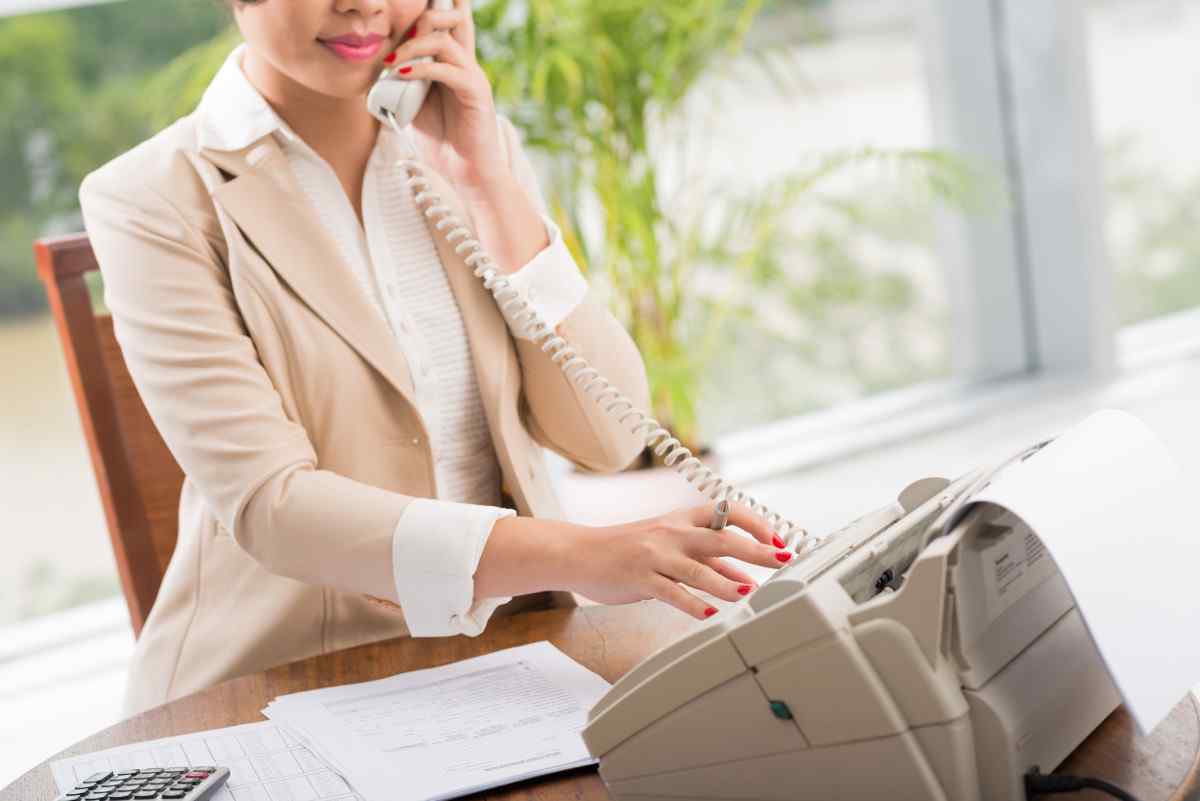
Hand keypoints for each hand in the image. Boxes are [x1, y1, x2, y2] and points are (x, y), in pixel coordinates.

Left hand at [384, 0, 508, 188]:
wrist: (468, 172)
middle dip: (424, 14)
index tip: (407, 4)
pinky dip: (422, 68)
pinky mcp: (476, 91)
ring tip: (392, 61)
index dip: (435, 6)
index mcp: (453, 63)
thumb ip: (400, 85)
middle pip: (453, 17)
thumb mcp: (413, 107)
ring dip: (413, 44)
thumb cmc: (443, 141)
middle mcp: (466, 63)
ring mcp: (472, 75)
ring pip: (446, 39)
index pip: (447, 22)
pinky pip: (448, 69)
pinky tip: (403, 74)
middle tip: (397, 35)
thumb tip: (373, 73)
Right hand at [565, 502, 793, 619]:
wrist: (580, 552)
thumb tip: (744, 578)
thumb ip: (707, 563)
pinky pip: (671, 592)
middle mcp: (671, 533)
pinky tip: (709, 613)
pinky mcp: (640, 578)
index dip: (756, 524)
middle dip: (755, 549)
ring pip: (697, 568)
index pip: (726, 513)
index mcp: (681, 520)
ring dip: (726, 581)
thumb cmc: (626, 550)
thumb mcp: (669, 549)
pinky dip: (692, 603)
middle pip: (720, 538)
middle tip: (782, 560)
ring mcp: (655, 556)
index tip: (778, 540)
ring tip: (749, 592)